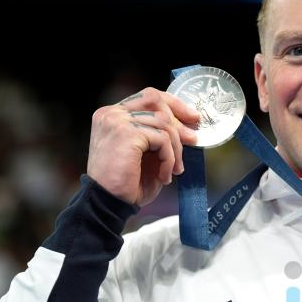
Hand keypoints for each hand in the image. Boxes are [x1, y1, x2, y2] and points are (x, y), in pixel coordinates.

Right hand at [87, 87, 199, 205]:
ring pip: (163, 122)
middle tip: (193, 140)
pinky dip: (169, 158)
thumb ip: (160, 135)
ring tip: (174, 169)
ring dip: (175, 148)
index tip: (192, 117)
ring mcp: (117, 121)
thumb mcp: (147, 153)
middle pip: (156, 101)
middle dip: (179, 122)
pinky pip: (162, 138)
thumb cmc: (127, 184)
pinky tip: (165, 175)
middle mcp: (112, 114)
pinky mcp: (126, 133)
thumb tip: (189, 126)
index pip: (148, 97)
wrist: (108, 204)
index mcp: (113, 115)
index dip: (174, 104)